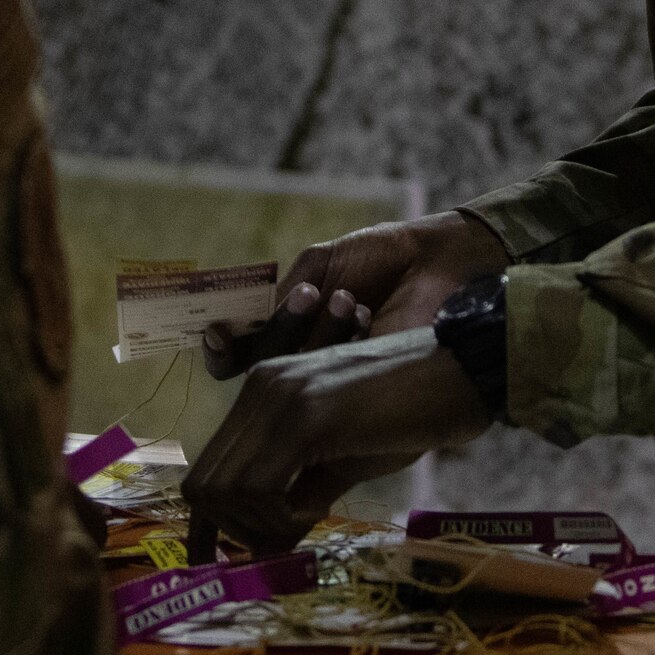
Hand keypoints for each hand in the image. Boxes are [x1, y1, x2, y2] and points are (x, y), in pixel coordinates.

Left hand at [182, 326, 492, 551]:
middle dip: (235, 533)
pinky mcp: (307, 416)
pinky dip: (280, 516)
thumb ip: (300, 498)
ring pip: (226, 490)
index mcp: (262, 391)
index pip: (208, 468)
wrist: (460, 371)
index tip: (227, 561)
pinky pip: (262, 486)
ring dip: (260, 526)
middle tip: (280, 545)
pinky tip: (315, 508)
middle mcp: (260, 387)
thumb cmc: (410, 413)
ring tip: (307, 519)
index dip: (209, 525)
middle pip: (205, 485)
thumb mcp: (343, 461)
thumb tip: (266, 552)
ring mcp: (280, 397)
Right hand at [203, 210, 508, 380]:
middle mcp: (304, 363)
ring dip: (318, 333)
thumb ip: (271, 303)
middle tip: (311, 295)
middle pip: (259, 370)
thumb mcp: (314, 270)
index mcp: (286, 331)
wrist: (434, 261)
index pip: (232, 357)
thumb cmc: (377, 259)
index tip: (219, 331)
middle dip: (283, 329)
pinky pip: (330, 387)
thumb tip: (221, 335)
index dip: (220, 349)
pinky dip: (345, 344)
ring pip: (292, 380)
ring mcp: (333, 383)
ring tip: (351, 300)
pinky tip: (372, 319)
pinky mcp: (365, 395)